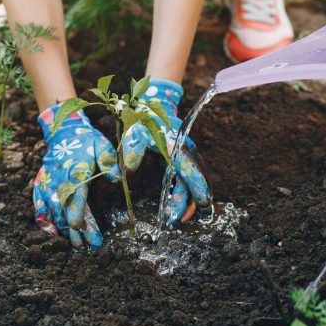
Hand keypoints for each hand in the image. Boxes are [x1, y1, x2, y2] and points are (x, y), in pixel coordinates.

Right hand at [33, 104, 120, 249]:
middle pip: (66, 211)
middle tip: (87, 248)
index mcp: (75, 173)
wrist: (62, 133)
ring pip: (53, 212)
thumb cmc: (87, 142)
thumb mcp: (102, 145)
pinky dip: (43, 221)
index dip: (80, 217)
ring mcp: (47, 185)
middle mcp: (58, 182)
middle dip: (76, 232)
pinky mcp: (39, 186)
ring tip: (75, 246)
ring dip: (64, 230)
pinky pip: (38, 206)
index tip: (86, 232)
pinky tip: (52, 234)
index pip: (76, 199)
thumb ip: (109, 161)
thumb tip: (117, 179)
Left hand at [122, 78, 210, 225]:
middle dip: (190, 202)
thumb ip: (132, 151)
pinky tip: (179, 203)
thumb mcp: (134, 134)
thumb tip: (129, 169)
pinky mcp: (184, 157)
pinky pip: (189, 177)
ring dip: (189, 199)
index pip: (190, 172)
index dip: (192, 192)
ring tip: (179, 217)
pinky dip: (187, 191)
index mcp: (177, 147)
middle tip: (180, 221)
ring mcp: (188, 154)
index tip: (192, 208)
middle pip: (195, 181)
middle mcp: (187, 152)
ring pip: (195, 181)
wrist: (154, 104)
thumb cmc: (143, 120)